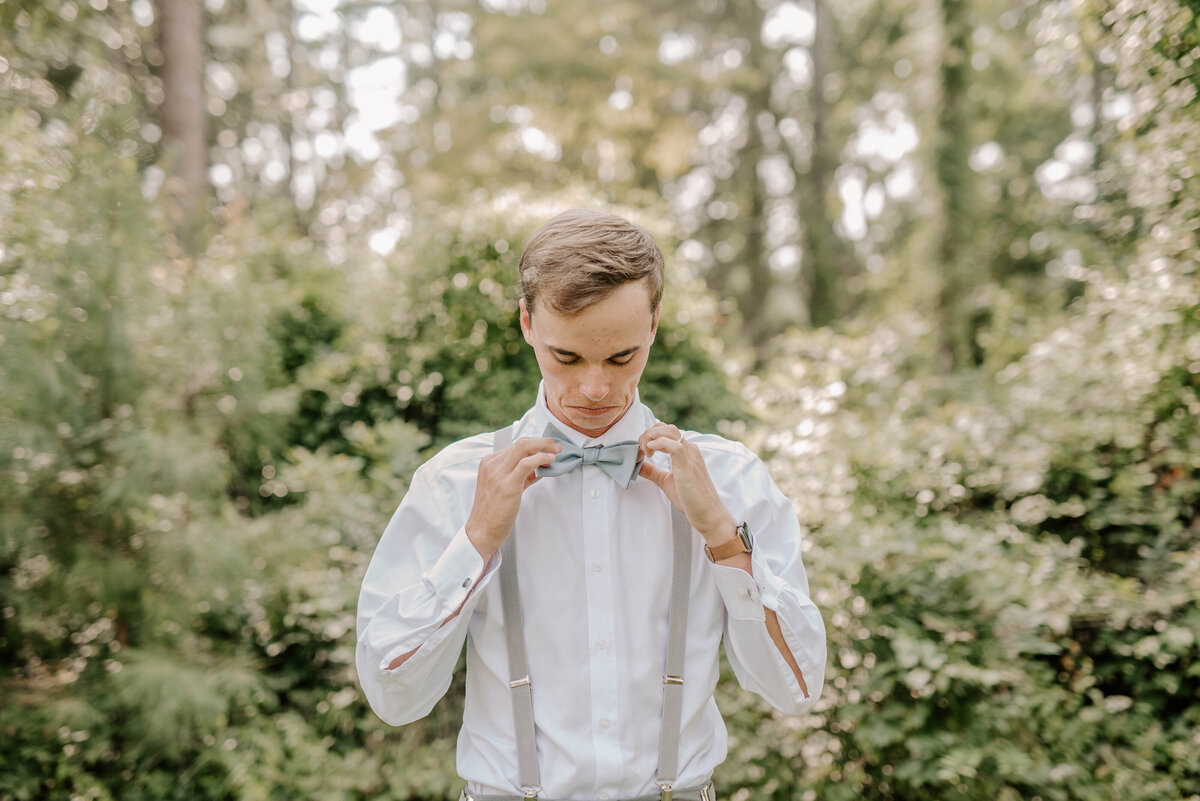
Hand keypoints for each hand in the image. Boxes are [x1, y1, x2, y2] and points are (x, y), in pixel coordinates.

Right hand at [465, 436, 561, 559]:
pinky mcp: (507, 484)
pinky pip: (526, 463)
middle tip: (556, 447)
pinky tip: (550, 460)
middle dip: (542, 441)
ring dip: (544, 446)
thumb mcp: (505, 488)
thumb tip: (540, 467)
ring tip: (556, 452)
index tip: (548, 449)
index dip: (535, 445)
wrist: (482, 531)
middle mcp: (492, 464)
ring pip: (523, 447)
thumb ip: (521, 476)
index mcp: (489, 463)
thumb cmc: (494, 512)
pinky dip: (541, 458)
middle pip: (520, 442)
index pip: (515, 445)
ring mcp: (498, 473)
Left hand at [637, 422, 736, 545]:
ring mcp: (689, 453)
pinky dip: (657, 444)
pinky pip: (672, 444)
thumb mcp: (666, 481)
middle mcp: (689, 448)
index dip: (649, 438)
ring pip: (668, 430)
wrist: (708, 513)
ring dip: (650, 437)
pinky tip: (650, 454)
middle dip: (647, 435)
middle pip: (664, 427)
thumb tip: (637, 463)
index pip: (665, 431)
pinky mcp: (687, 463)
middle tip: (641, 452)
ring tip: (645, 453)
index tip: (641, 454)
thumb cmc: (691, 499)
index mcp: (685, 451)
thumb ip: (652, 471)